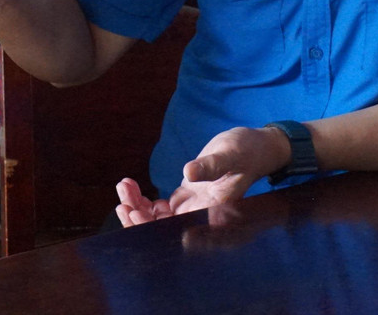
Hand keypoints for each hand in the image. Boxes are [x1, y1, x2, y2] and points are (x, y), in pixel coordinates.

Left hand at [114, 126, 290, 226]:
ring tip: (123, 186)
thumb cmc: (247, 151)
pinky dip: (143, 199)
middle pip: (164, 230)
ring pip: (158, 219)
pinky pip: (160, 207)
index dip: (153, 228)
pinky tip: (129, 185)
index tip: (135, 213)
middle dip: (139, 219)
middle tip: (122, 201)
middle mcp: (202, 217)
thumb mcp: (229, 154)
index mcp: (215, 213)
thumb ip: (211, 166)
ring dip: (137, 207)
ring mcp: (193, 209)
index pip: (179, 231)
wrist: (254, 147)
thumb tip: (189, 174)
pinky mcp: (188, 199)